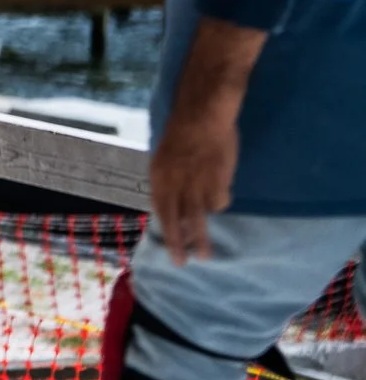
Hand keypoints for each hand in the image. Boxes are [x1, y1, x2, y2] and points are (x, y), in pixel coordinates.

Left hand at [150, 103, 238, 263]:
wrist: (202, 116)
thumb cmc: (183, 132)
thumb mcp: (165, 156)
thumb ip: (168, 180)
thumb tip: (173, 202)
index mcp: (158, 176)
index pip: (159, 210)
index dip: (165, 229)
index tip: (169, 247)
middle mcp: (174, 184)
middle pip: (175, 219)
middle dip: (178, 243)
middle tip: (181, 262)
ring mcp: (196, 184)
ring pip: (197, 218)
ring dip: (200, 238)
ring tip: (205, 256)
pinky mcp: (217, 182)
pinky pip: (219, 202)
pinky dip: (219, 202)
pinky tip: (221, 195)